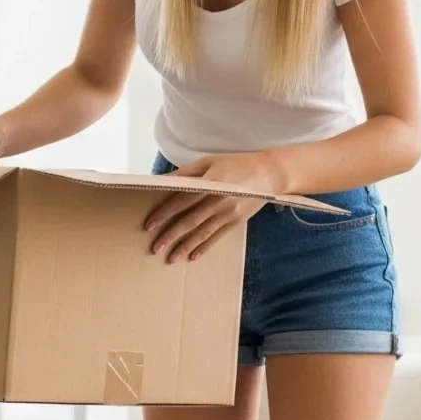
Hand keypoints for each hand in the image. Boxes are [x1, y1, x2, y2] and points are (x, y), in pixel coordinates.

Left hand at [145, 153, 282, 262]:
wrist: (270, 174)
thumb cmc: (238, 164)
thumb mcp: (211, 161)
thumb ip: (187, 173)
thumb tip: (163, 180)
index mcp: (212, 182)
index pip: (182, 200)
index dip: (164, 213)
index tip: (150, 224)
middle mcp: (220, 200)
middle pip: (190, 221)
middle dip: (171, 235)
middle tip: (155, 247)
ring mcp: (230, 213)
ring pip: (203, 233)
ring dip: (185, 247)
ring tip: (170, 258)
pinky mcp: (237, 221)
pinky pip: (217, 237)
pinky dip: (204, 248)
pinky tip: (192, 256)